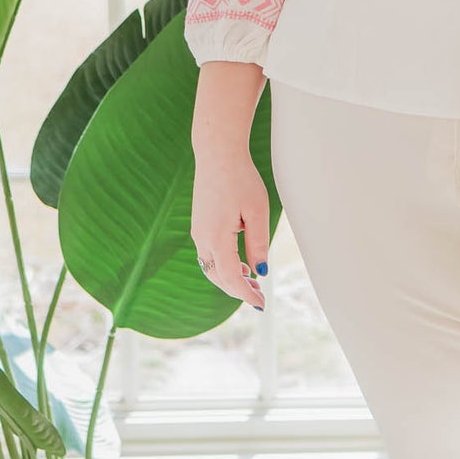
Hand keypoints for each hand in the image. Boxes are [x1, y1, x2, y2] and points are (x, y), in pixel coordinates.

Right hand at [191, 150, 269, 308]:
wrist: (217, 154)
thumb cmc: (240, 179)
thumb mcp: (257, 211)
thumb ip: (258, 244)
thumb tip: (261, 271)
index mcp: (216, 236)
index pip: (230, 276)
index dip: (246, 294)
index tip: (261, 305)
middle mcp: (202, 237)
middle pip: (218, 277)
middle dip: (238, 290)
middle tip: (260, 298)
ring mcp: (198, 232)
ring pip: (211, 268)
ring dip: (230, 279)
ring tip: (253, 284)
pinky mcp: (200, 226)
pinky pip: (210, 255)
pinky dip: (224, 266)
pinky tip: (241, 265)